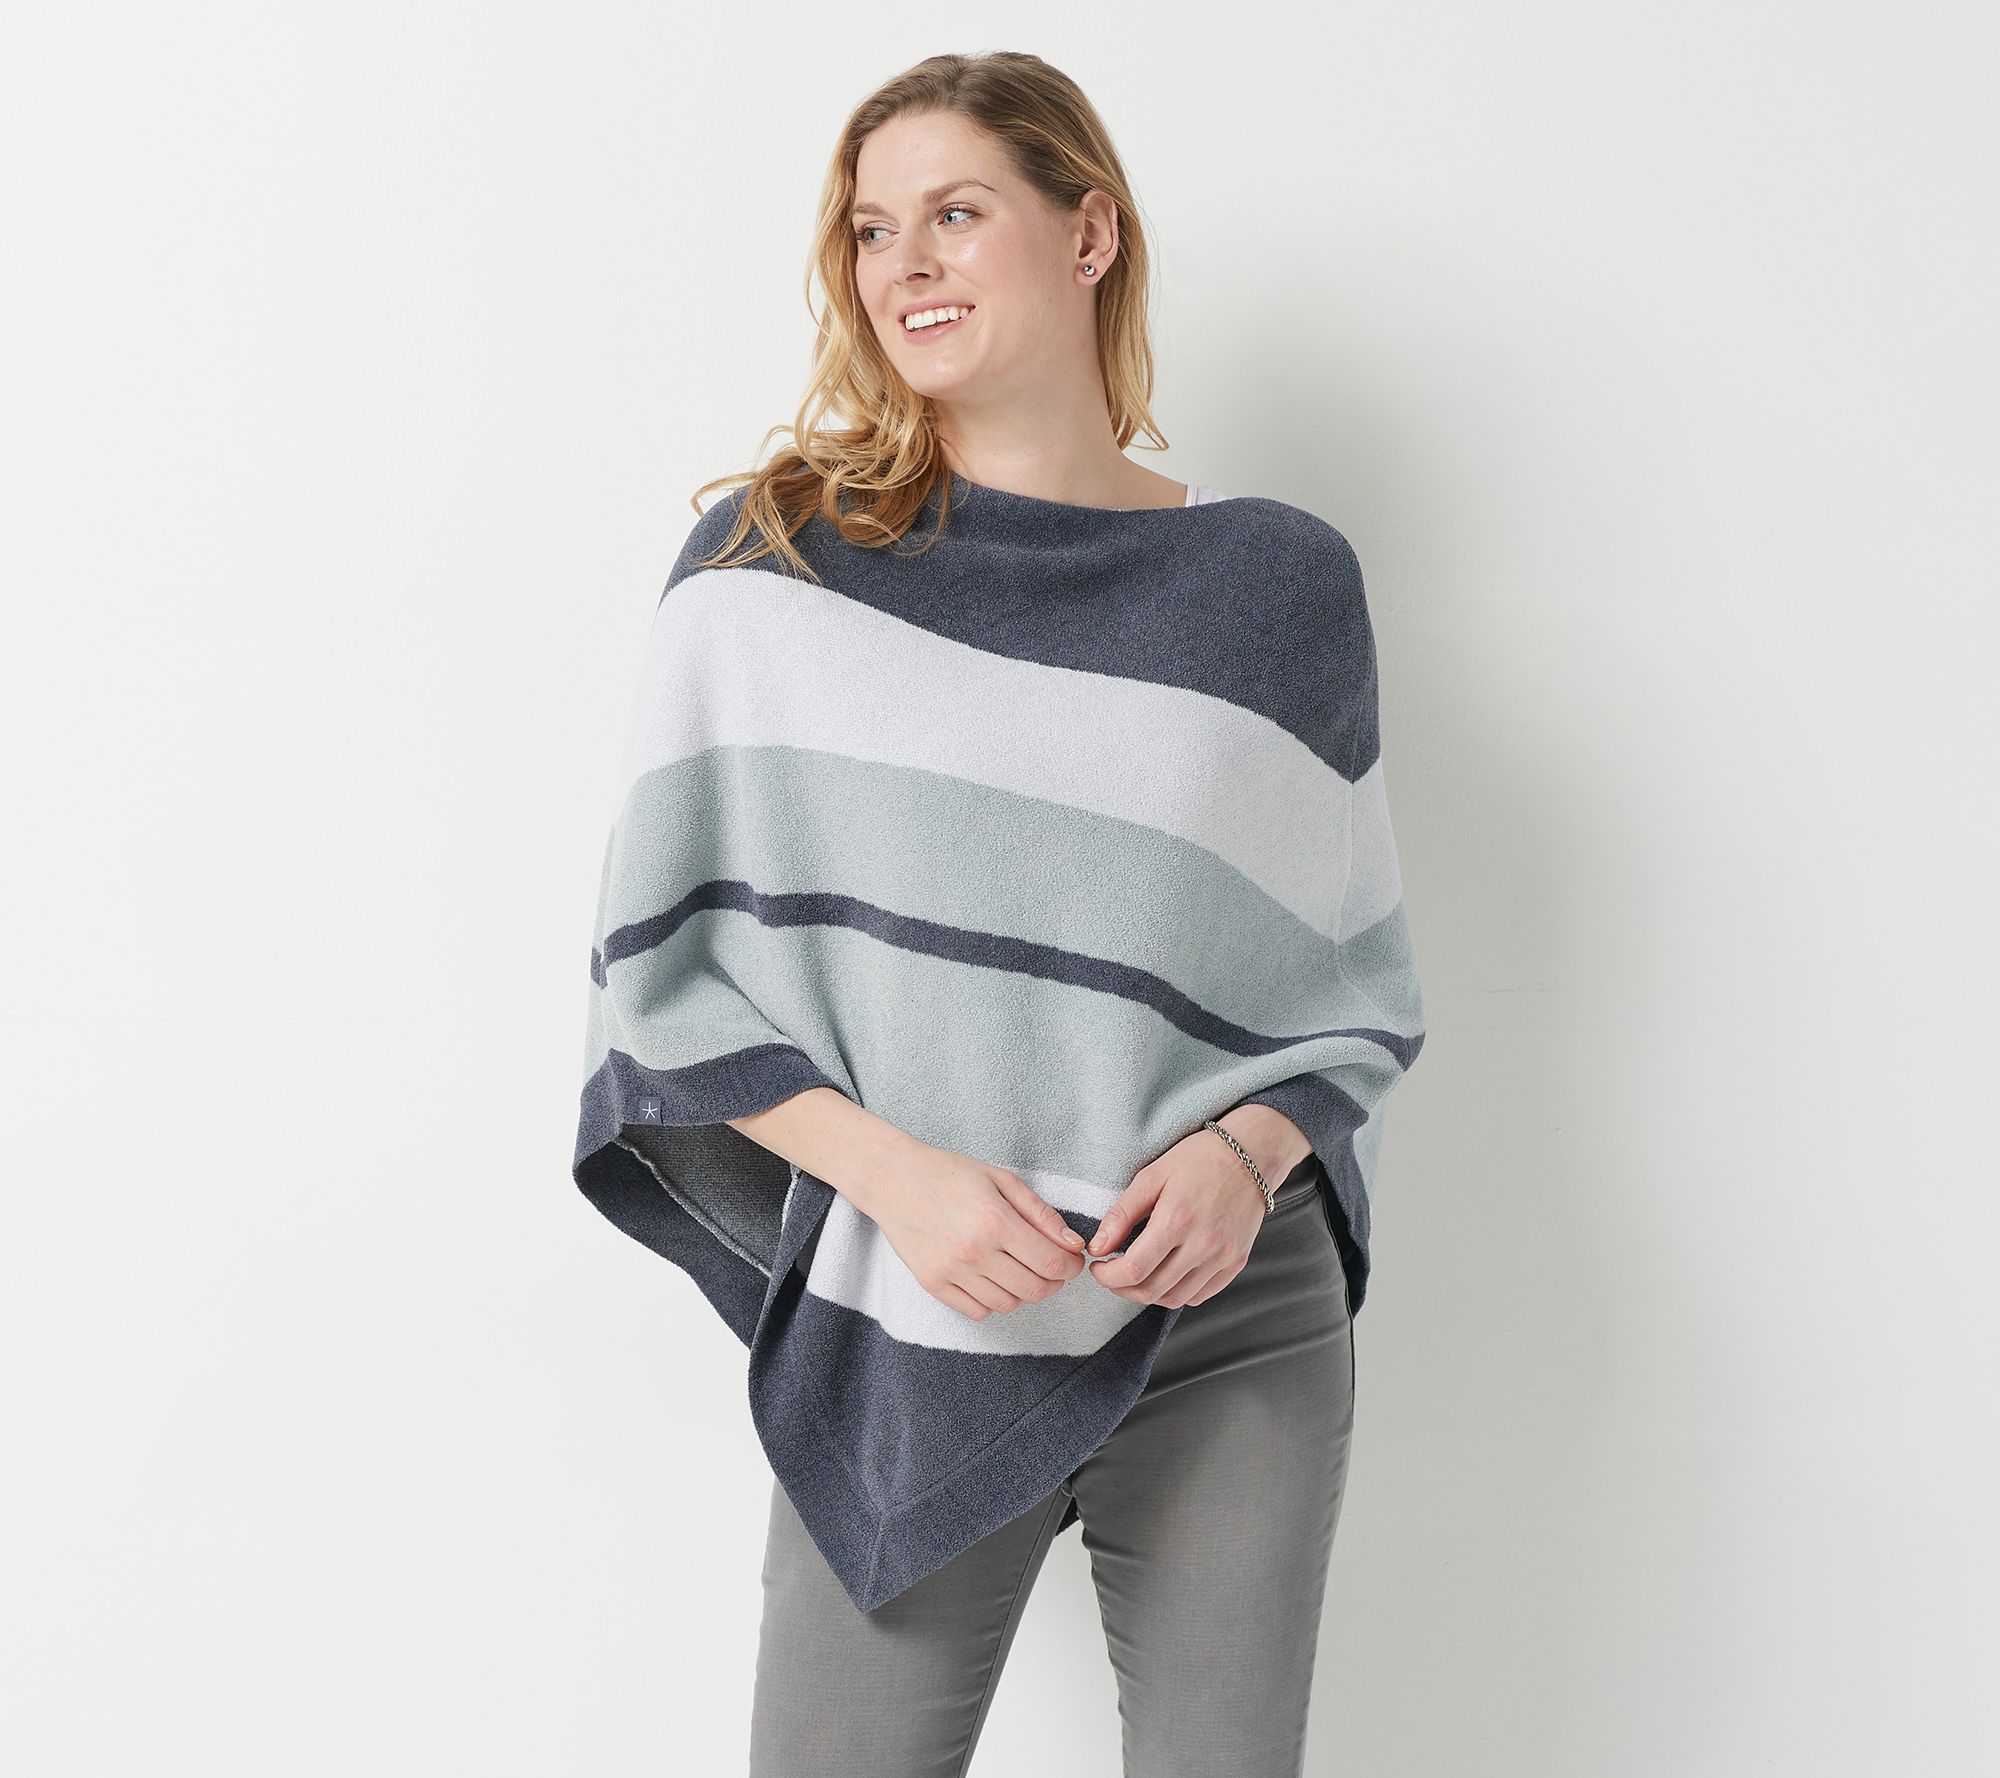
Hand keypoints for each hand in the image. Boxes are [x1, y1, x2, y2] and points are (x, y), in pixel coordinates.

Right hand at [859, 1142, 1088, 1319]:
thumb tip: (1074, 1244)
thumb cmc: (950, 1174)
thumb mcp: (1001, 1180)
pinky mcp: (932, 1284)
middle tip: (1051, 1267)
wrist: (894, 1180)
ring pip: (1008, 1305)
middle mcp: (974, 1251)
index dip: (1071, 1267)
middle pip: (1035, 1290)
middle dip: (1053, 1282)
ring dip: (1023, 1292)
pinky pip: (977, 1312)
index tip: (1072, 1260)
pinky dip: (993, 1302)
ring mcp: (951, 1271)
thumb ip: (1041, 1213)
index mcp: (995, 1221)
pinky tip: (992, 1278)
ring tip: (1020, 1269)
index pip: (1051, 1263)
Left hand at [1084, 1123, 1281, 1308]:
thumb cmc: (1198, 1160)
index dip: (1107, 1276)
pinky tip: (1166, 1274)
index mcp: (1177, 1220)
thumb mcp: (1152, 1176)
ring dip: (1148, 1294)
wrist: (1249, 1156)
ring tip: (1136, 1275)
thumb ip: (1121, 1214)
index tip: (1098, 1267)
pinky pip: (1200, 1295)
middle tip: (1112, 1274)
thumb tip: (1097, 1247)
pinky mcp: (1236, 1262)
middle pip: (1152, 1291)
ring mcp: (1223, 1257)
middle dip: (1122, 1288)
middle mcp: (1203, 1245)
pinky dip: (1177, 1293)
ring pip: (1175, 1298)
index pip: (1134, 1270)